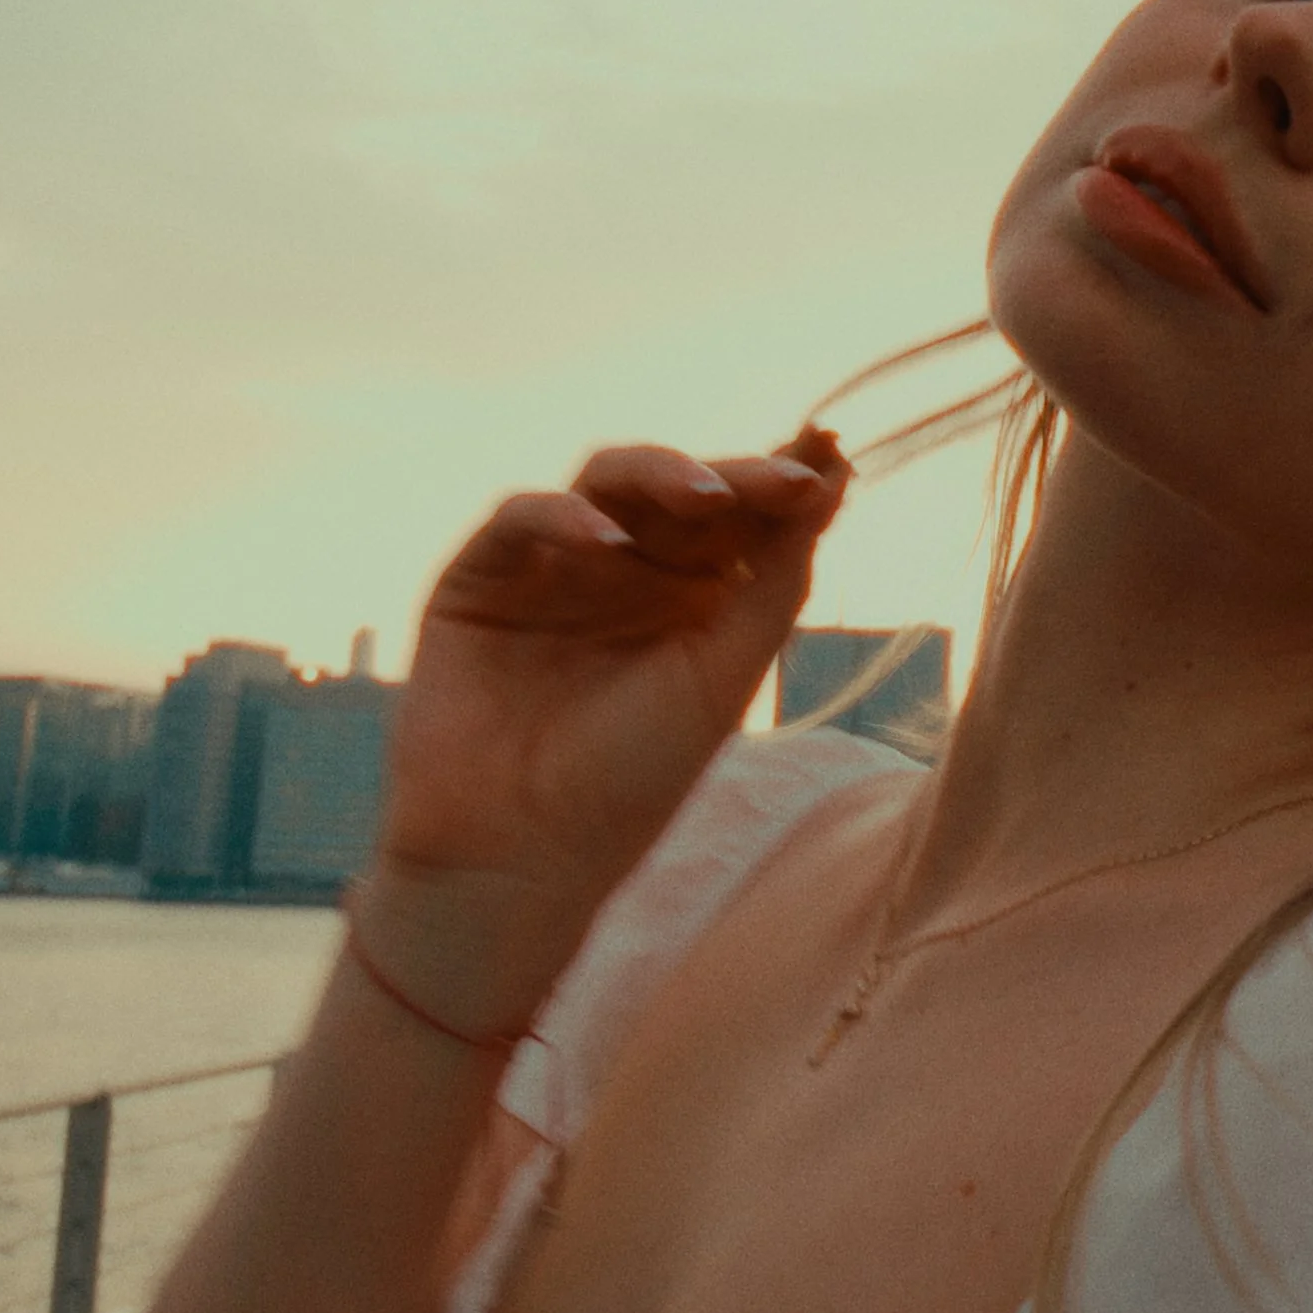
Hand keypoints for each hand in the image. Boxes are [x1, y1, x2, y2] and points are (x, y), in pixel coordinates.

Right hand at [361, 424, 852, 1030]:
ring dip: (660, 474)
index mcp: (694, 593)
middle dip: (736, 476)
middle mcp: (628, 569)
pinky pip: (522, 517)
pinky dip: (564, 518)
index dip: (784, 481)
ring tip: (707, 495)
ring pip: (608, 481)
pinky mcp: (481, 575)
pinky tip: (608, 542)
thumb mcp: (723, 678)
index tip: (831, 454)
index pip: (744, 516)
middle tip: (786, 474)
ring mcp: (555, 565)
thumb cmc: (632, 780)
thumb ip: (775, 582)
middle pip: (684, 490)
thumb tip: (831, 485)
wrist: (519, 858)